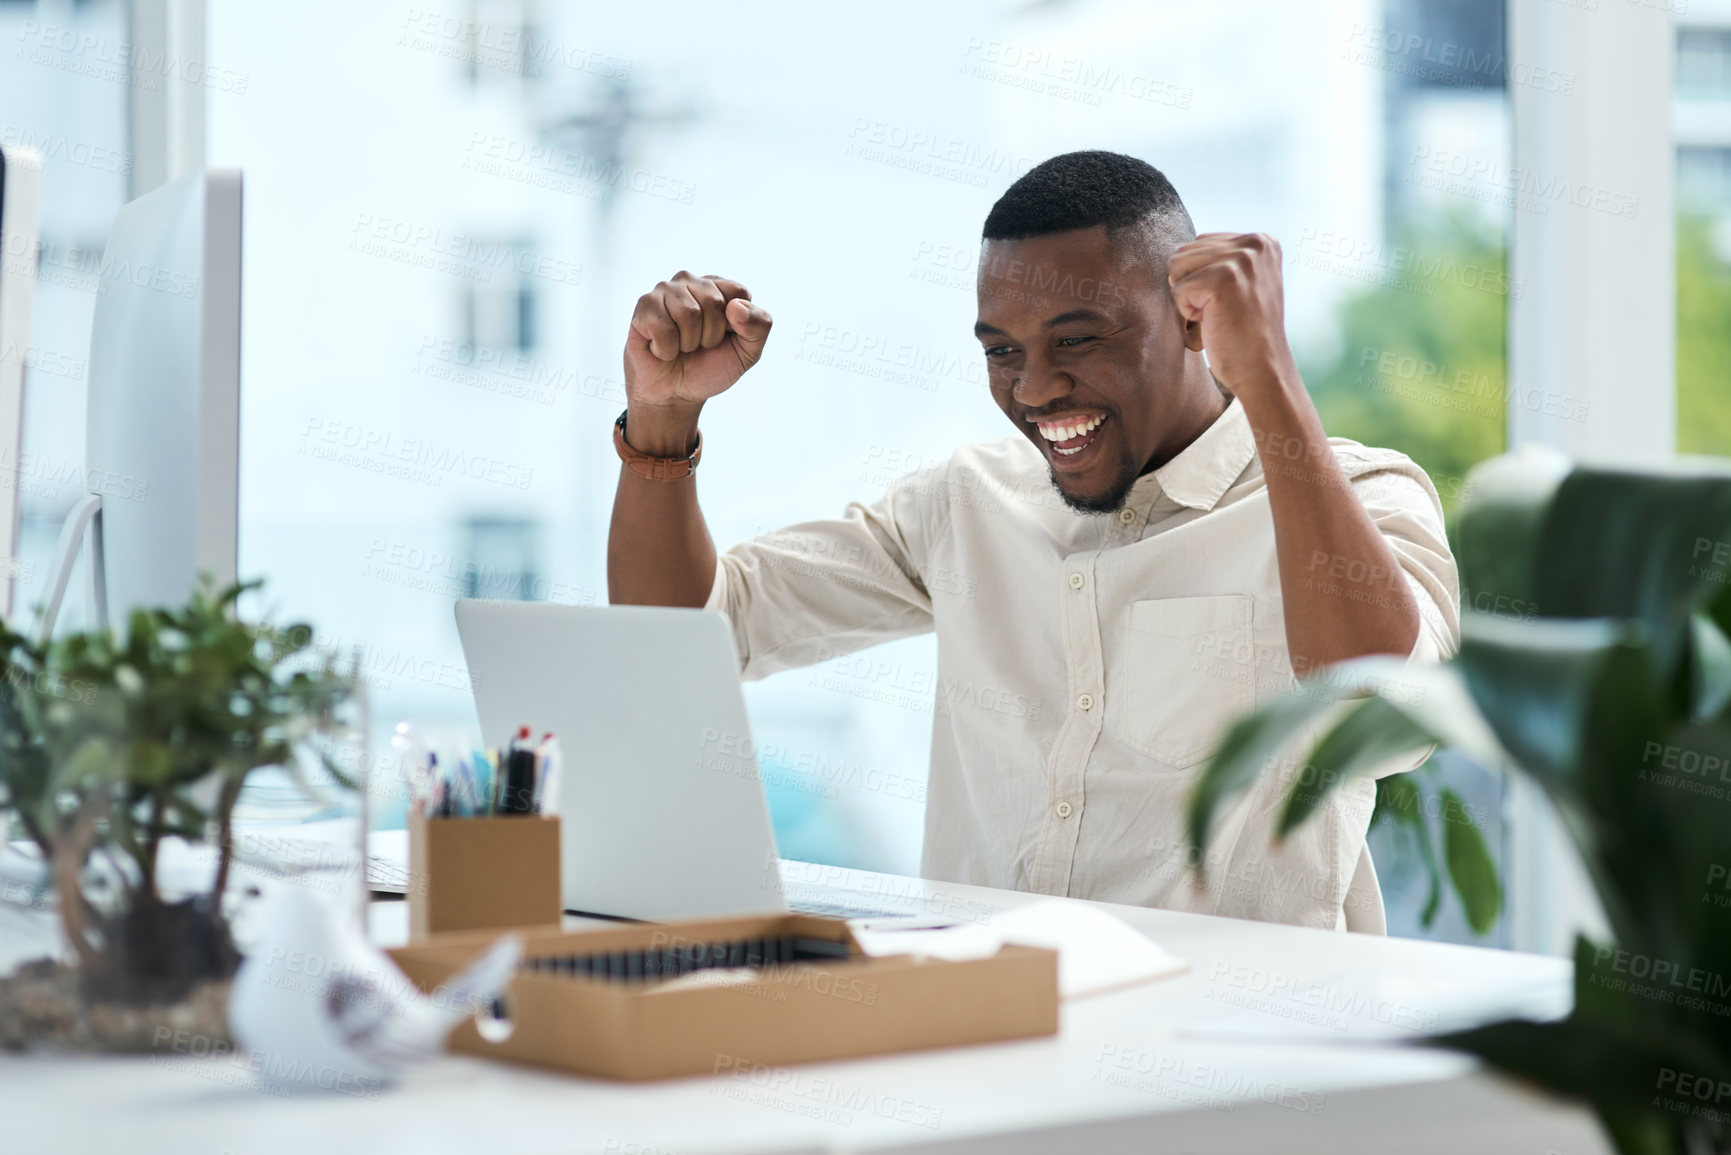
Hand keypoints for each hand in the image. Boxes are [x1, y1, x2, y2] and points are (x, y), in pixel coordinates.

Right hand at [624, 271, 772, 420]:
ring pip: (688, 313)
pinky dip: (667, 350)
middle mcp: (691, 282)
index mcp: (719, 287)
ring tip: (681, 346)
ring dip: (688, 343)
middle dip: (710, 336)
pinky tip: (661, 349)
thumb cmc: (710, 368)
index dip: (735, 325)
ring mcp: (665, 291)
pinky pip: (663, 327)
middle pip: (713, 302)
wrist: (674, 394)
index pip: (739, 293)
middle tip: (699, 346)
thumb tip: (736, 306)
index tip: (724, 338)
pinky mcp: (644, 307)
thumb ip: (759, 326)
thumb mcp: (747, 352)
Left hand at [1167, 233, 1296, 403]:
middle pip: (1184, 252)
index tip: (1229, 301)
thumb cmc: (1243, 333)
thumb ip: (1220, 258)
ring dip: (1188, 299)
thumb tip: (1177, 248)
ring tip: (1217, 316)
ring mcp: (1242, 258)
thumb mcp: (1241, 283)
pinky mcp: (1224, 279)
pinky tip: (1214, 324)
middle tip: (1221, 313)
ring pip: (1176, 267)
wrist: (1262, 371)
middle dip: (1192, 287)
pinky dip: (1188, 313)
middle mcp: (1256, 243)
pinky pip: (1177, 289)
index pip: (1199, 243)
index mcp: (1262, 240)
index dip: (1200, 279)